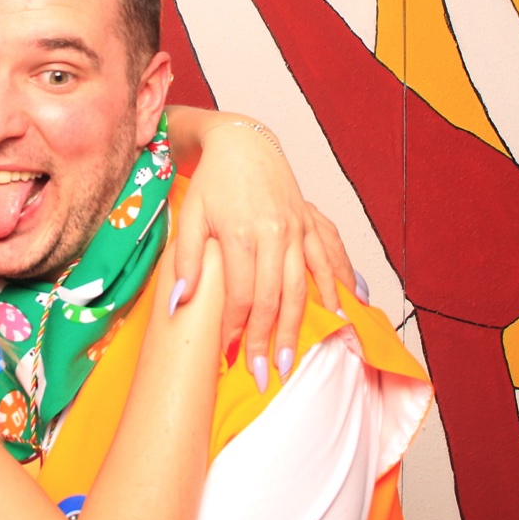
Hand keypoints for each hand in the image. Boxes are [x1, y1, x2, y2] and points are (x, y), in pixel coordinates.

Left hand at [166, 118, 352, 389]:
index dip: (234, 329)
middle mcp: (274, 233)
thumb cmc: (213, 181)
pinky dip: (335, 289)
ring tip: (293, 362)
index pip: (240, 295)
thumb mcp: (190, 215)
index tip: (228, 357)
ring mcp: (297, 228)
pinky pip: (327, 260)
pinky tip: (339, 315)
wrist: (243, 142)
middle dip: (268, 342)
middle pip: (274, 299)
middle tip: (264, 377)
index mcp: (241, 233)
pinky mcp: (310, 223)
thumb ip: (185, 260)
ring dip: (299, 328)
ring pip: (302, 288)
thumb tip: (179, 304)